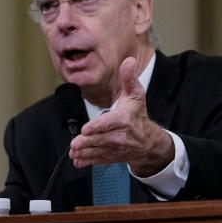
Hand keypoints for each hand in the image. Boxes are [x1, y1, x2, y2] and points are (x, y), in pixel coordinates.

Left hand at [68, 57, 173, 176]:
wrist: (148, 141)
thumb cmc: (137, 115)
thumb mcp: (135, 94)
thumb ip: (129, 78)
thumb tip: (129, 61)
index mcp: (125, 119)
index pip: (111, 123)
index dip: (98, 127)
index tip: (86, 129)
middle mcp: (122, 136)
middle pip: (102, 139)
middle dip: (87, 142)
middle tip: (74, 143)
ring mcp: (117, 148)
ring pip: (99, 151)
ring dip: (85, 152)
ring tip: (73, 152)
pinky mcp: (112, 157)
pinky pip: (99, 160)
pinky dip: (88, 162)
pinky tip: (77, 161)